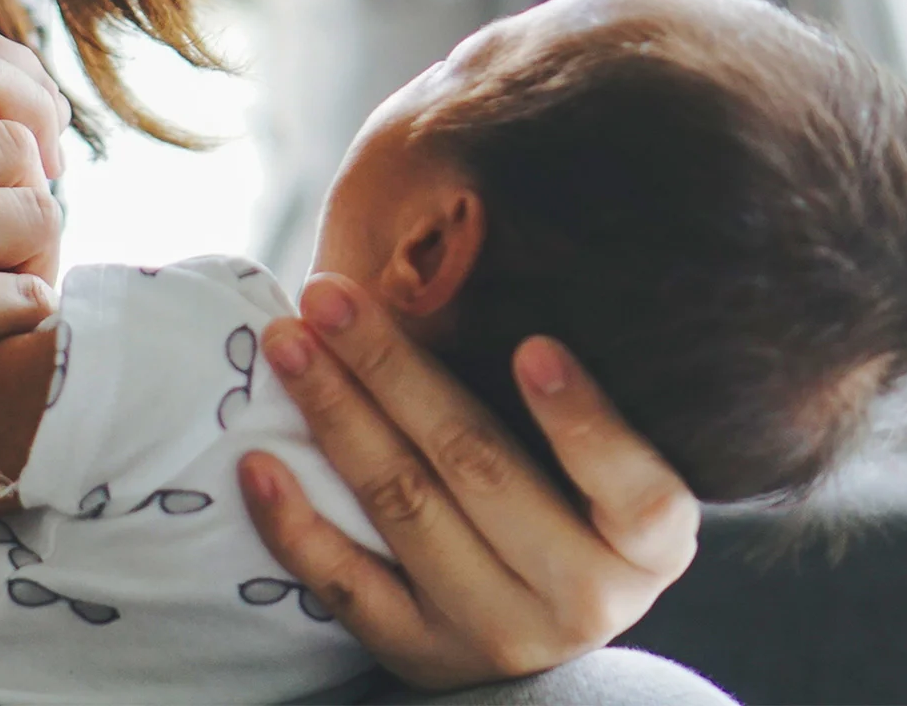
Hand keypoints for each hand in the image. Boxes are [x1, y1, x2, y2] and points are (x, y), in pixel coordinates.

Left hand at [237, 275, 698, 689]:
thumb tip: (464, 252)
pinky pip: (350, 589)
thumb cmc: (578, 506)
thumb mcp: (608, 464)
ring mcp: (499, 632)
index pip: (632, 485)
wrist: (540, 623)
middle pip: (480, 469)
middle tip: (330, 296)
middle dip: (394, 371)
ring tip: (289, 344)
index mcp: (648, 543)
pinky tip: (258, 464)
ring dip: (337, 418)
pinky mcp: (424, 655)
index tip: (532, 346)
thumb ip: (563, 386)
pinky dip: (296, 526)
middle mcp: (584, 598)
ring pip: (407, 511)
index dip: (581, 420)